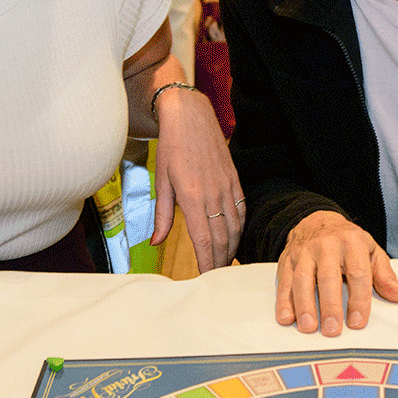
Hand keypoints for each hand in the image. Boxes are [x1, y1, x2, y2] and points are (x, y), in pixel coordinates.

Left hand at [151, 86, 242, 270]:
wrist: (191, 118)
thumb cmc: (171, 148)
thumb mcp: (161, 182)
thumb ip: (161, 215)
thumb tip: (155, 242)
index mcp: (192, 197)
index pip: (204, 240)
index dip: (206, 263)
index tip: (205, 279)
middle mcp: (213, 195)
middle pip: (222, 238)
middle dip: (220, 261)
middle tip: (216, 278)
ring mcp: (227, 187)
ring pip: (234, 227)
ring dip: (231, 248)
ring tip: (226, 262)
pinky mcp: (235, 180)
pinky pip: (241, 210)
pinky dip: (240, 228)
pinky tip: (235, 237)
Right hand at [276, 211, 397, 335]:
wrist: (317, 220)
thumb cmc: (346, 241)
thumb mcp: (370, 250)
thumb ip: (383, 274)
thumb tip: (396, 295)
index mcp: (351, 242)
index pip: (357, 273)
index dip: (359, 299)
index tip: (358, 321)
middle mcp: (326, 245)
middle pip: (328, 277)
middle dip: (330, 305)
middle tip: (332, 329)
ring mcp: (304, 252)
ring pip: (302, 279)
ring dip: (304, 306)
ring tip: (309, 327)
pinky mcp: (287, 260)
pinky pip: (284, 281)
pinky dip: (283, 301)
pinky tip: (286, 317)